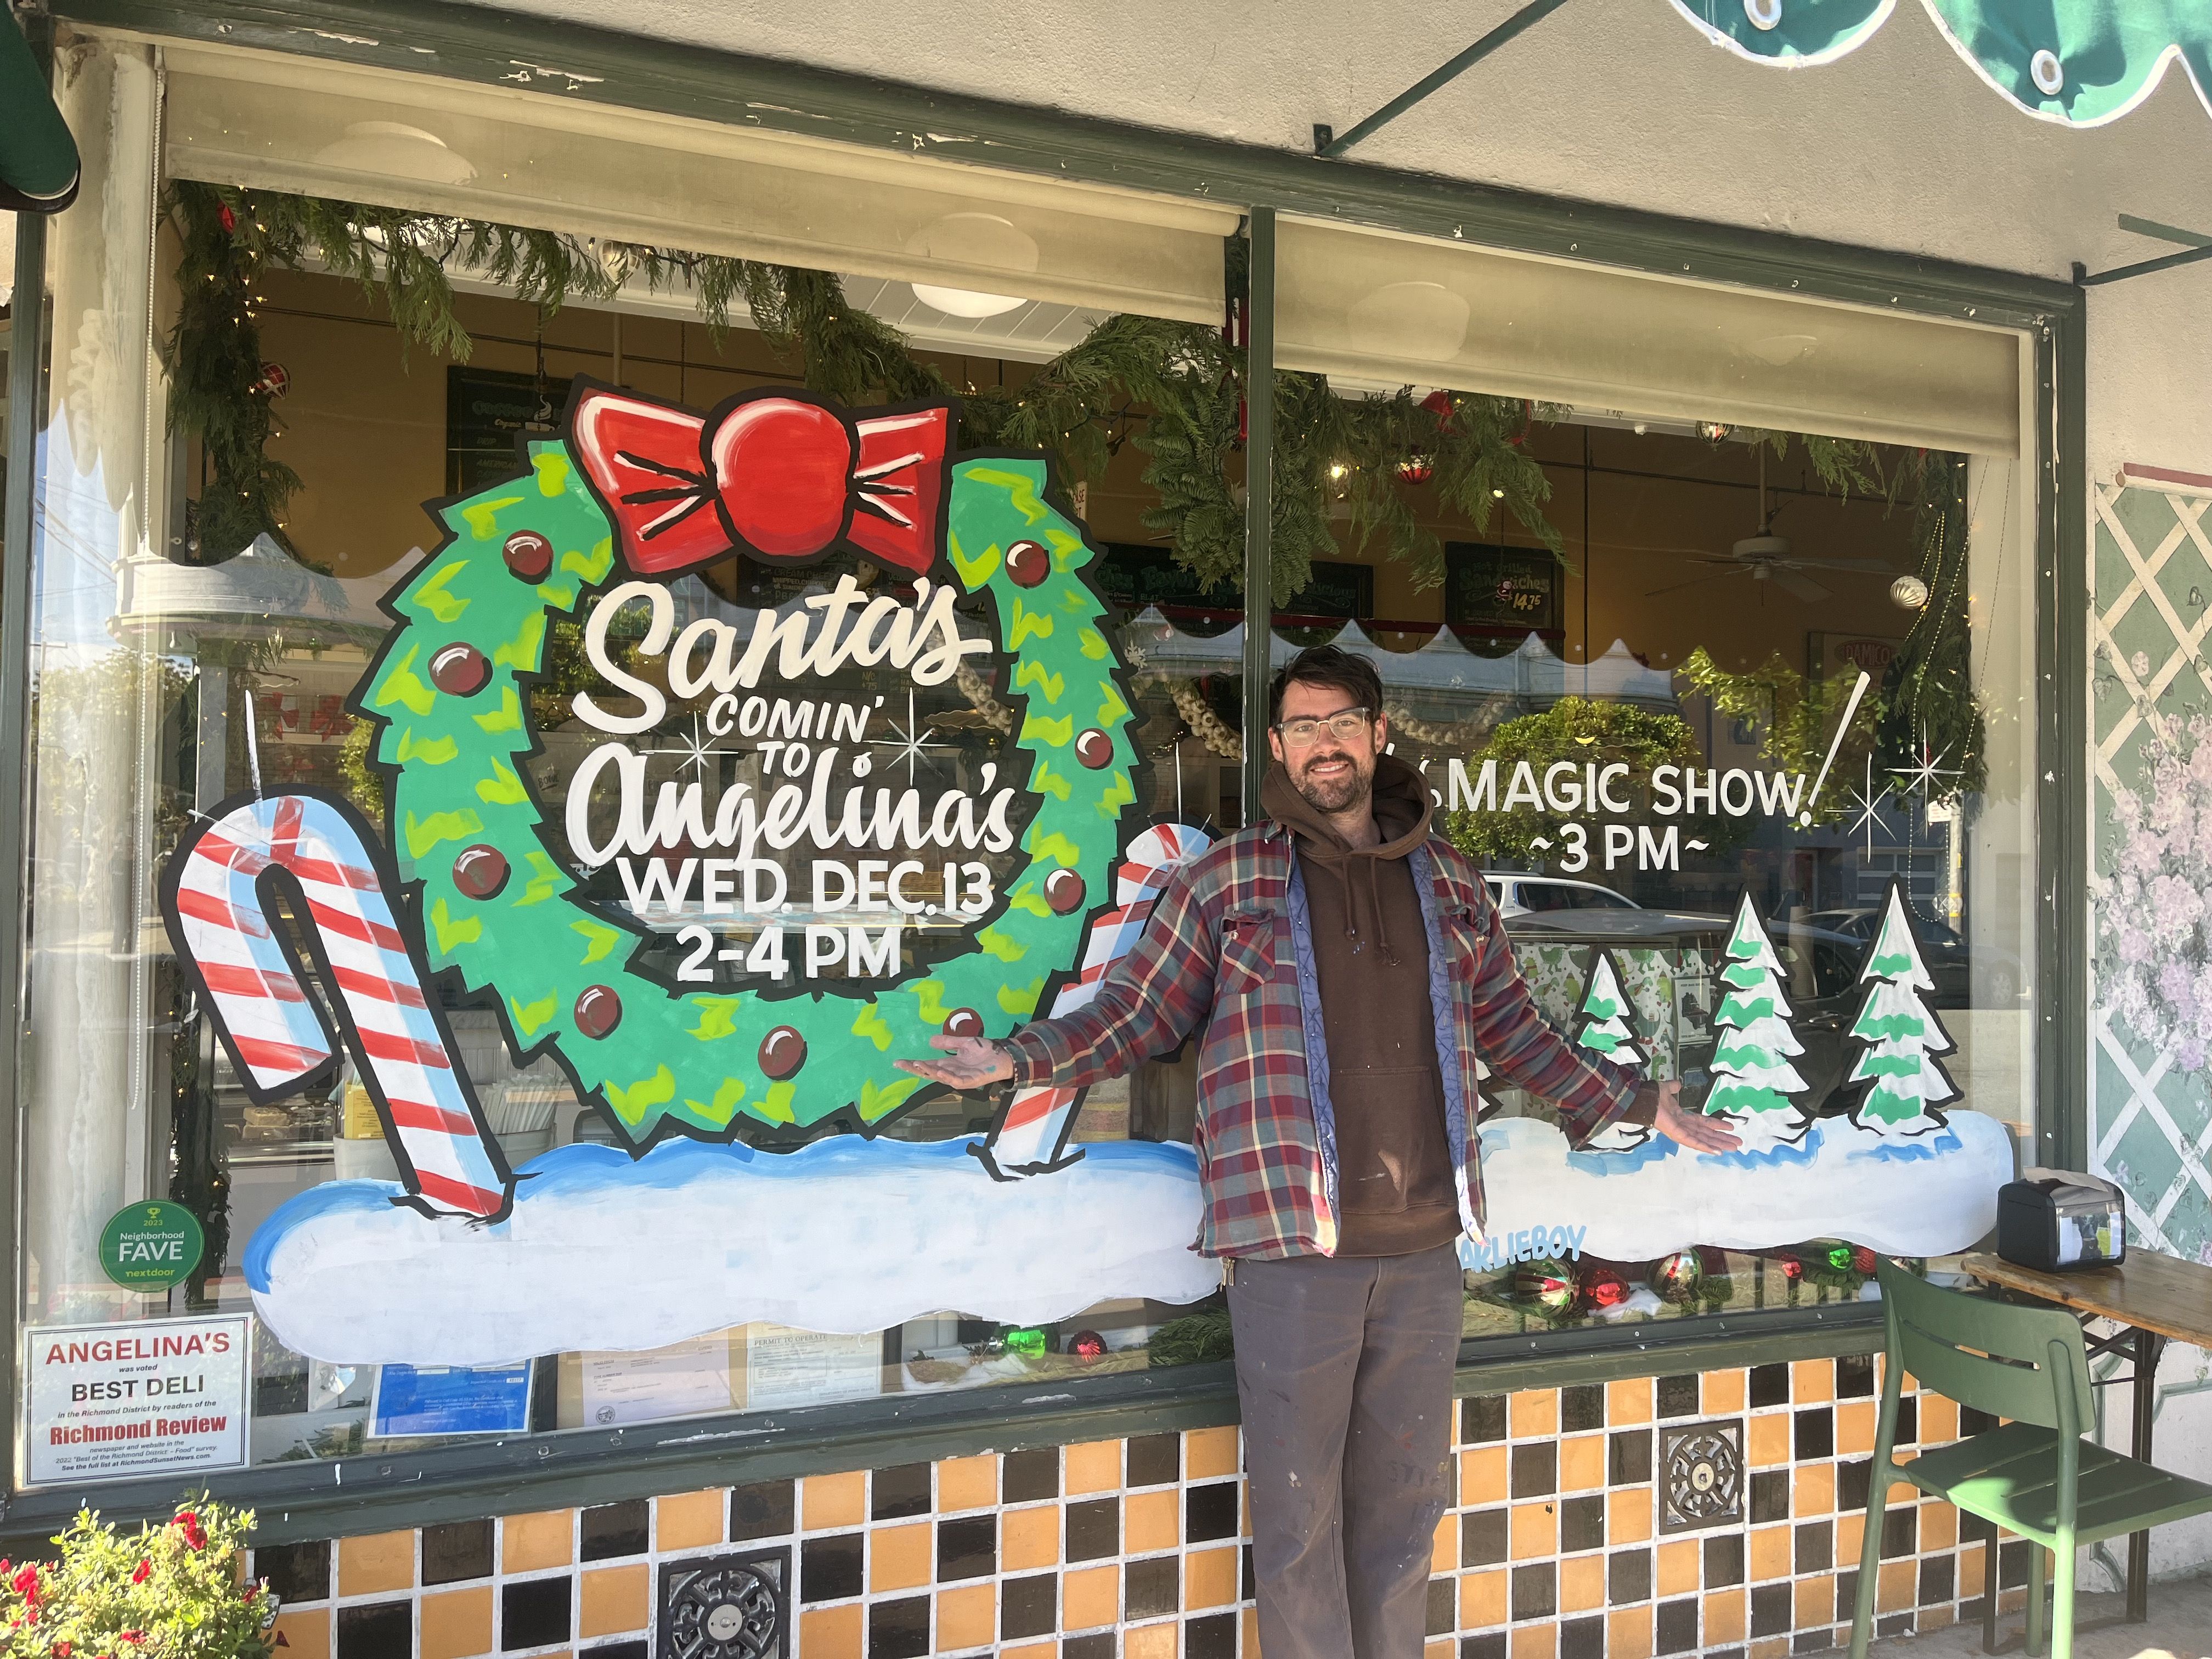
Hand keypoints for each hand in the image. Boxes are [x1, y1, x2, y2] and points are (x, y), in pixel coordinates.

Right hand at [895, 1034, 1015, 1089]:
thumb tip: (930, 1041)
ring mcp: (960, 1078)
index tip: (898, 1062)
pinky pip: (956, 1081)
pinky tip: (939, 1072)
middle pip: (929, 1072)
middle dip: (915, 1069)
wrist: (1004, 1056)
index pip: (927, 1064)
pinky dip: (947, 1077)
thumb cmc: (985, 1051)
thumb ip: (948, 1042)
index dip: (913, 1064)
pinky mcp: (971, 1081)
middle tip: (901, 1064)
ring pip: (940, 1077)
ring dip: (928, 1072)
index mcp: (948, 1064)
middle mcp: (951, 1072)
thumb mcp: (963, 1043)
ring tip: (917, 1065)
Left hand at [1652, 1082, 1742, 1153]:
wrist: (1642, 1099)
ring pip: (1704, 1140)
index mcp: (1682, 1117)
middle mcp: (1683, 1126)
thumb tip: (1678, 1083)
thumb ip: (1673, 1087)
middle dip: (1722, 1139)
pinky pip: (1694, 1142)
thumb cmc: (1651, 1096)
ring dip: (1719, 1144)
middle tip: (1737, 1143)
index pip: (1703, 1123)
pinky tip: (1717, 1151)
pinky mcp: (1677, 1135)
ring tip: (1734, 1148)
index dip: (1717, 1126)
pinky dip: (1706, 1147)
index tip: (1730, 1127)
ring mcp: (1680, 1132)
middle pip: (1707, 1134)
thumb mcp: (1666, 1089)